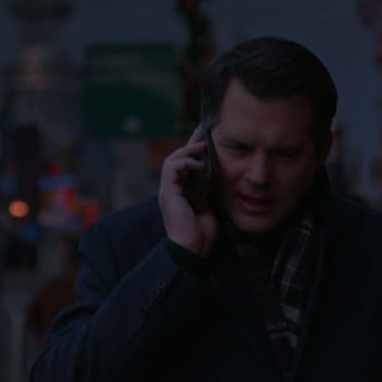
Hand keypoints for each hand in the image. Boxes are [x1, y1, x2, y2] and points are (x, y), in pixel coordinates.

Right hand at [158, 128, 218, 258]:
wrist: (192, 248)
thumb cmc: (201, 233)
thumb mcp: (207, 206)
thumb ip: (206, 192)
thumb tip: (213, 177)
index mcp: (179, 193)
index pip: (184, 167)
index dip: (193, 153)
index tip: (205, 140)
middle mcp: (171, 189)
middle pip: (176, 159)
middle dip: (190, 145)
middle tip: (203, 133)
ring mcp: (168, 190)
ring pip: (171, 160)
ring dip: (187, 151)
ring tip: (202, 147)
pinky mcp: (168, 192)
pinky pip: (172, 168)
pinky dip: (185, 163)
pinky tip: (199, 165)